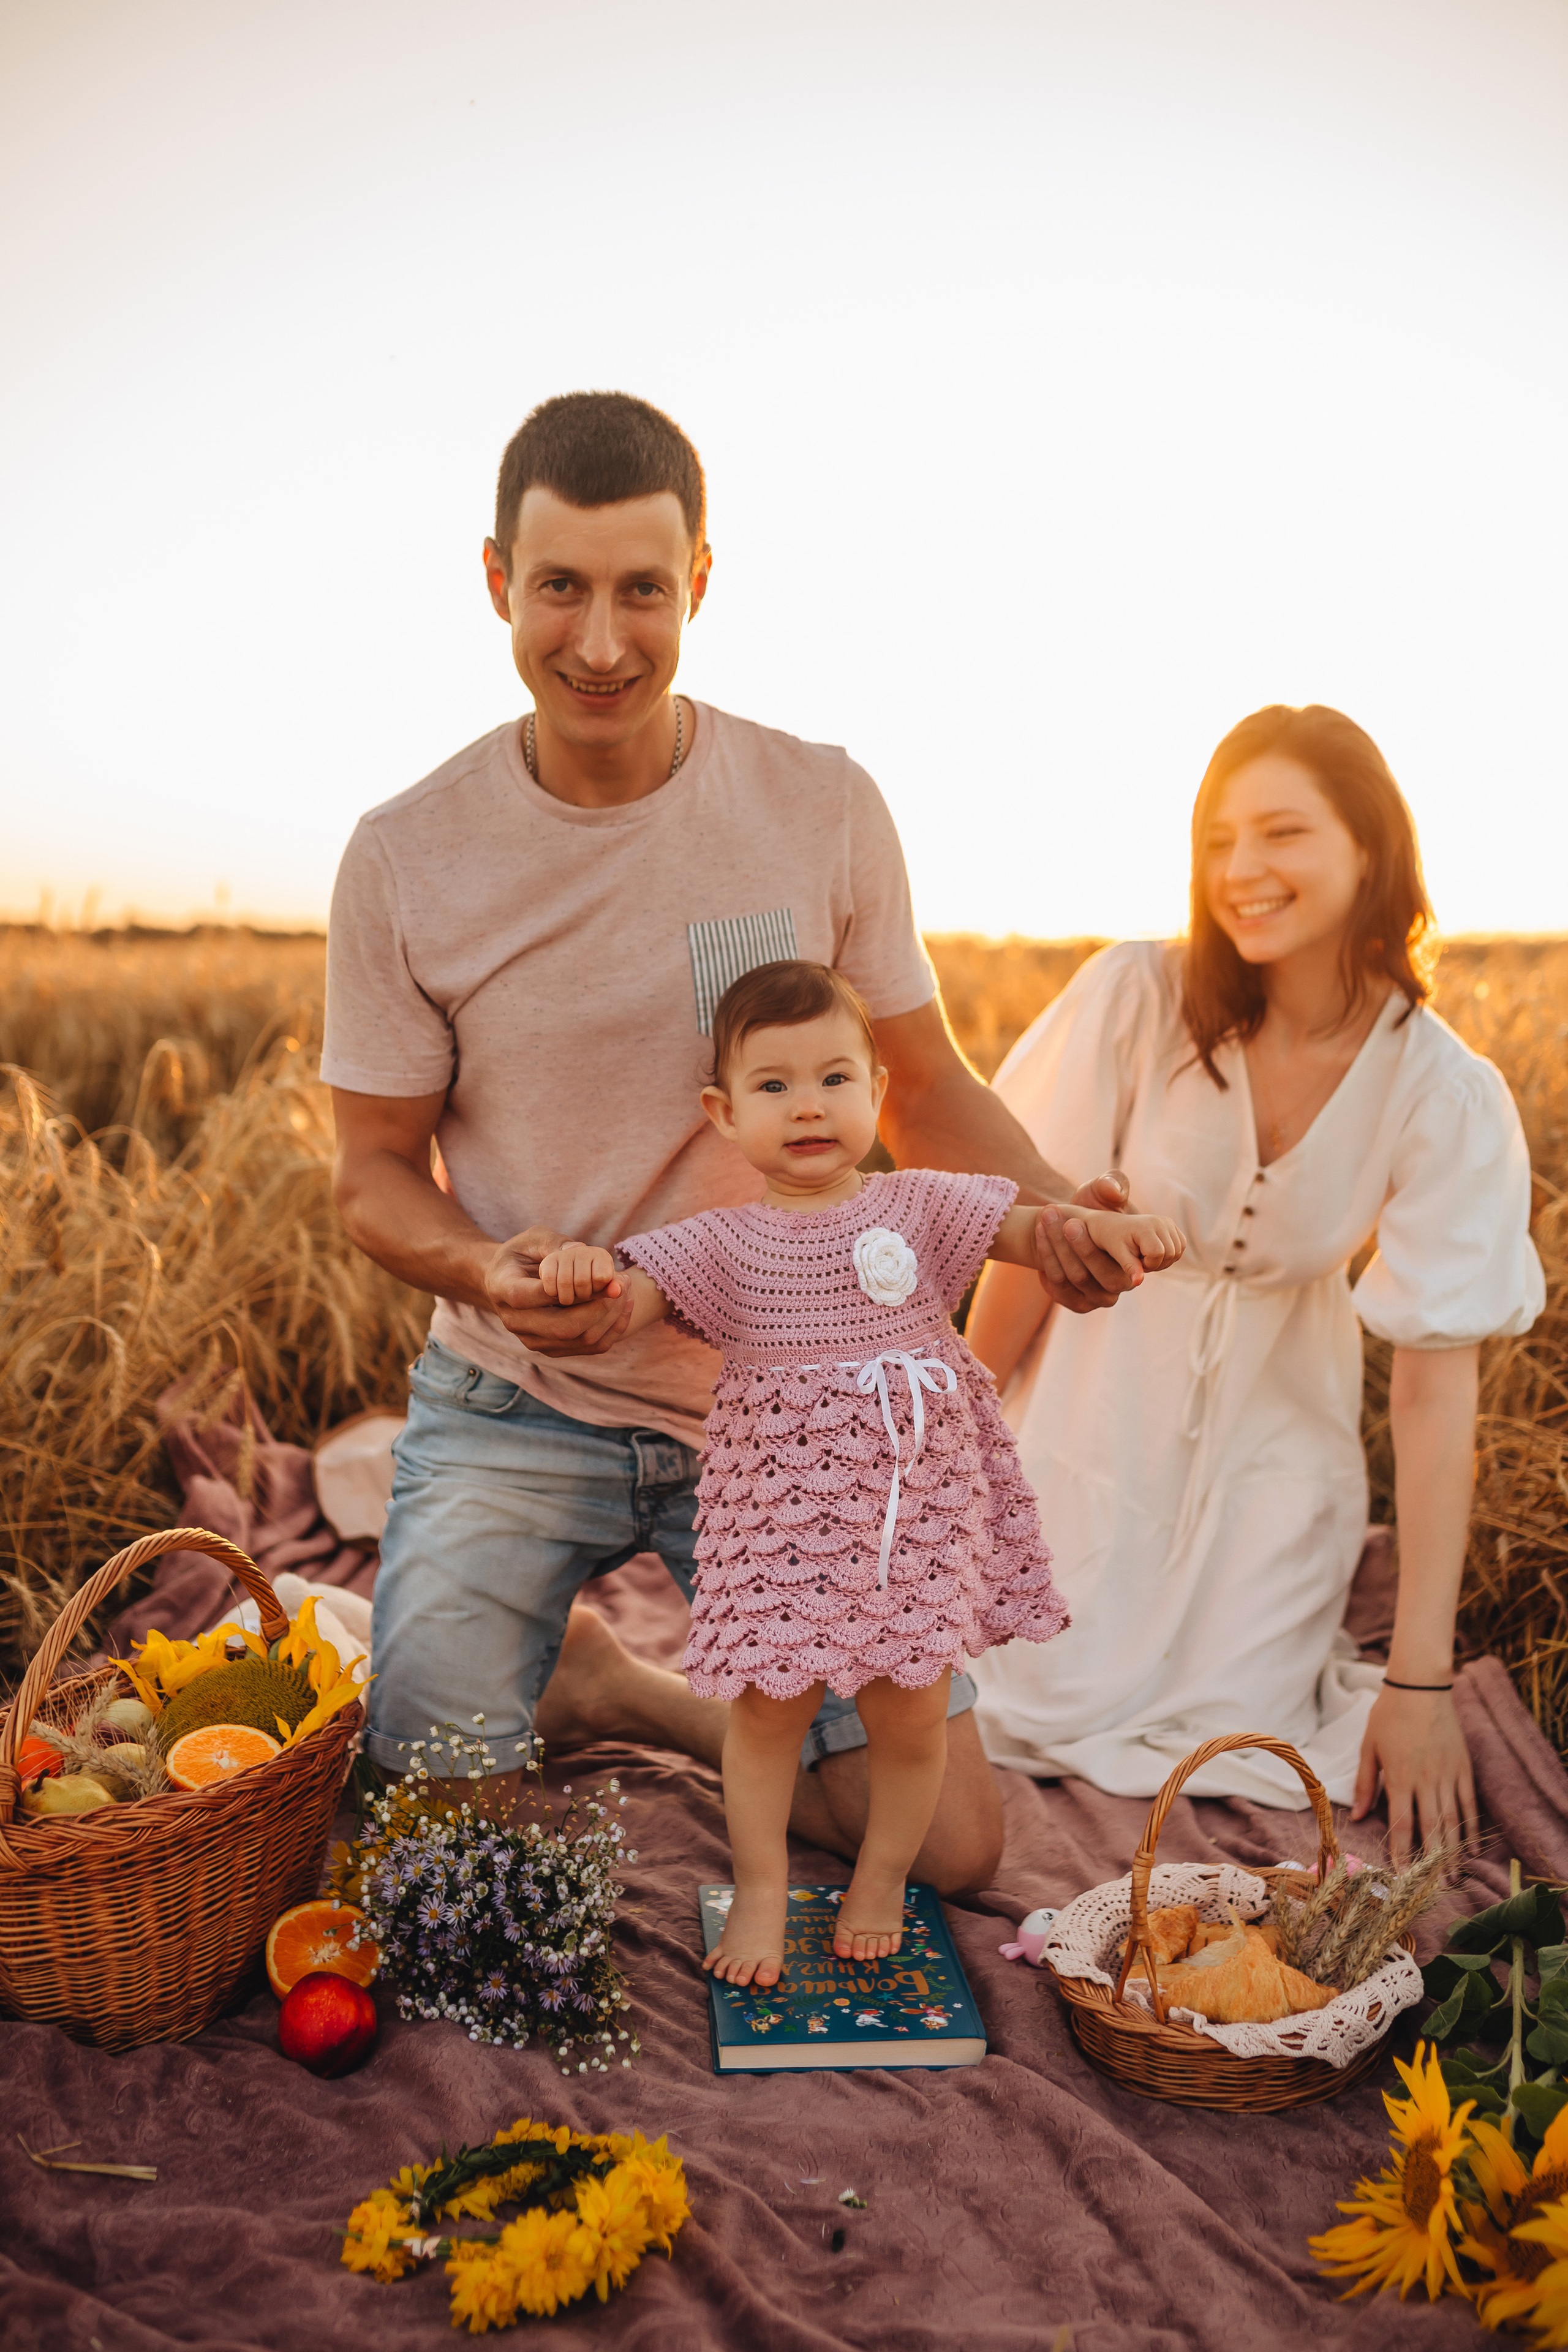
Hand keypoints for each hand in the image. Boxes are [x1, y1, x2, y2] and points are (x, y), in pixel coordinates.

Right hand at [483, 1226, 634, 1357]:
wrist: (508, 1281)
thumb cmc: (521, 1254)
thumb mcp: (532, 1239)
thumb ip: (554, 1243)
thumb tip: (580, 1250)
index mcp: (503, 1290)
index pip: (535, 1297)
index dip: (571, 1289)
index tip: (605, 1277)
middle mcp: (515, 1321)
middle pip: (562, 1327)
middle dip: (599, 1307)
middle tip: (622, 1284)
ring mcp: (533, 1340)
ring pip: (579, 1340)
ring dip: (611, 1318)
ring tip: (627, 1292)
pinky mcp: (551, 1349)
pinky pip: (589, 1348)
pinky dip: (612, 1329)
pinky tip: (624, 1306)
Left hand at [1032, 1172, 1139, 1313]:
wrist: (1075, 1224)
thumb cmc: (1096, 1205)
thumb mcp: (1102, 1190)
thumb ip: (1113, 1184)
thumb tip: (1113, 1191)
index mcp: (1139, 1258)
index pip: (1120, 1266)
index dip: (1091, 1247)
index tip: (1071, 1224)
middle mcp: (1124, 1283)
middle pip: (1093, 1274)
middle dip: (1069, 1245)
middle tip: (1050, 1215)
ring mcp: (1102, 1297)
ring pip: (1074, 1278)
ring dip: (1053, 1249)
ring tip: (1042, 1219)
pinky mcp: (1081, 1304)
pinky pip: (1059, 1288)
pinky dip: (1046, 1261)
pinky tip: (1039, 1237)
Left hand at [1072, 1206, 1185, 1282]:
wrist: (1111, 1225)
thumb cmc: (1111, 1239)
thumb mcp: (1118, 1254)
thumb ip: (1130, 1267)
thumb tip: (1138, 1282)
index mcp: (1146, 1227)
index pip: (1158, 1254)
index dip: (1147, 1264)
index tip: (1134, 1261)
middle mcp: (1161, 1221)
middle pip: (1171, 1254)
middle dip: (1156, 1263)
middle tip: (1138, 1260)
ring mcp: (1168, 1222)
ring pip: (1177, 1252)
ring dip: (1162, 1260)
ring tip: (1143, 1255)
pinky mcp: (1172, 1226)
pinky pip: (1180, 1247)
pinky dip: (1169, 1255)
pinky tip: (1152, 1253)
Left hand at [1351, 1684, 1477, 1864]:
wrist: (1420, 1685)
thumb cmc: (1389, 1715)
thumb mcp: (1369, 1747)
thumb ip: (1366, 1784)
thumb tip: (1360, 1817)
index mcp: (1399, 1777)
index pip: (1402, 1824)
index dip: (1403, 1853)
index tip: (1403, 1877)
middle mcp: (1426, 1780)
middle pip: (1431, 1829)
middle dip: (1433, 1862)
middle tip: (1436, 1889)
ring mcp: (1448, 1774)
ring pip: (1453, 1820)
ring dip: (1454, 1851)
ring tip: (1455, 1876)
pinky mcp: (1463, 1766)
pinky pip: (1469, 1802)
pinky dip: (1471, 1826)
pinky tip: (1472, 1846)